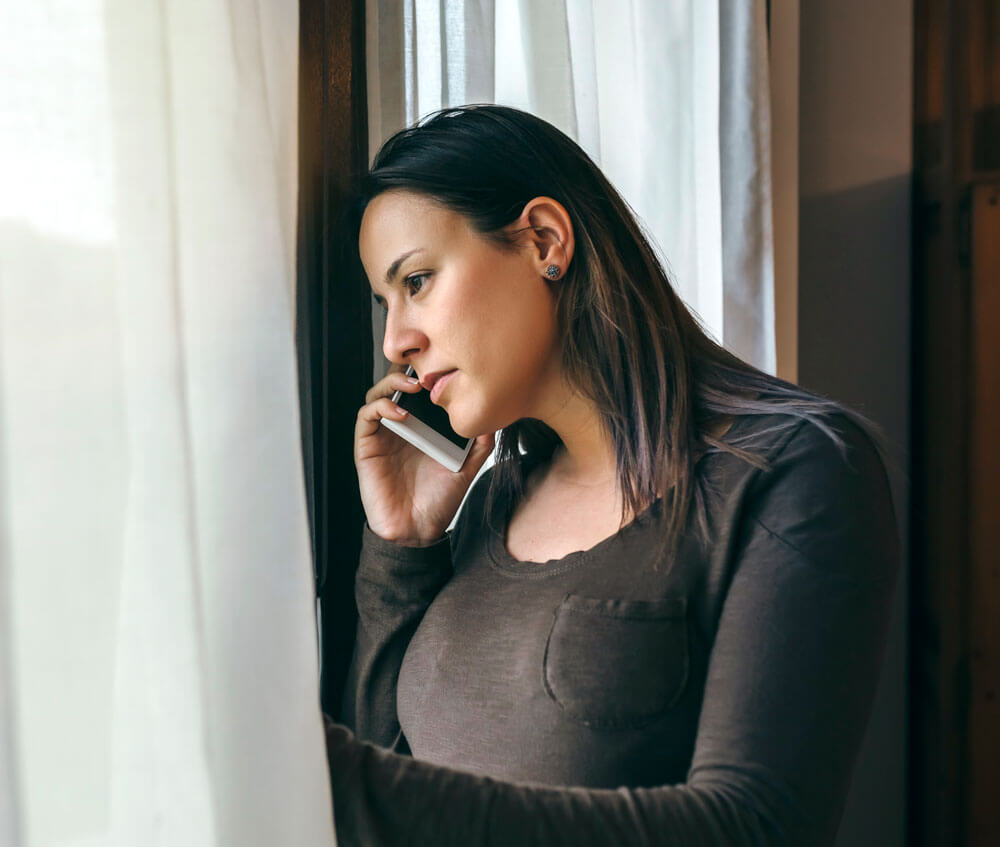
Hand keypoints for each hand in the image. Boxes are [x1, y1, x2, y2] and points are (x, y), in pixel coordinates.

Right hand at [354, 364, 495, 544]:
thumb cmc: (440, 499)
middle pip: (396, 383)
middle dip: (408, 370)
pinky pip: (366, 417)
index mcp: (422, 426)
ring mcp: (382, 434)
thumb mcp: (468, 466)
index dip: (427, 373)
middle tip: (427, 370)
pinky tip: (400, 412)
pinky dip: (380, 407)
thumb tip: (494, 415)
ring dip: (392, 384)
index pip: (420, 389)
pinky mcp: (367, 446)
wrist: (419, 529)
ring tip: (413, 386)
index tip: (445, 367)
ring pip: (377, 393)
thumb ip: (480, 442)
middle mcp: (401, 425)